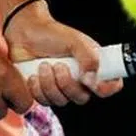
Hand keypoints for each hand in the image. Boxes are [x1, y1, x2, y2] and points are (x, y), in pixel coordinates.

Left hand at [5, 2, 124, 106]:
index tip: (93, 82)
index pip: (110, 85)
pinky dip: (37, 88)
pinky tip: (34, 74)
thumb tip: (91, 78)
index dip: (106, 88)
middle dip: (67, 84)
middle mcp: (80, 80)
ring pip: (61, 101)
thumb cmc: (52, 34)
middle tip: (58, 66)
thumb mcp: (75, 41)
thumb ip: (88, 58)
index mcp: (92, 66)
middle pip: (82, 98)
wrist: (25, 33)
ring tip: (43, 65)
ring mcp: (61, 88)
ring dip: (49, 84)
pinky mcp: (44, 93)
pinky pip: (44, 101)